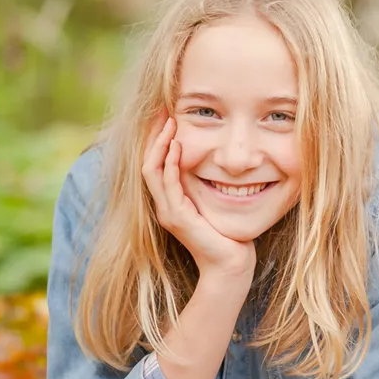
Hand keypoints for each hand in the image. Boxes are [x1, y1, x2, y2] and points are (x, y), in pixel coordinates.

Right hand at [143, 117, 255, 278]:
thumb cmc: (230, 236)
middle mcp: (164, 206)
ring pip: (152, 171)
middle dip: (155, 136)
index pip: (155, 164)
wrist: (230, 266)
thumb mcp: (217, 204)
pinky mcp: (177, 218)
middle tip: (162, 111)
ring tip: (169, 122)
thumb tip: (222, 162)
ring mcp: (168, 212)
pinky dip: (170, 164)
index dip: (159, 140)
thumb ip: (211, 186)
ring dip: (161, 144)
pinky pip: (168, 185)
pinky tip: (178, 147)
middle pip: (148, 163)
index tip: (168, 116)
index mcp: (171, 202)